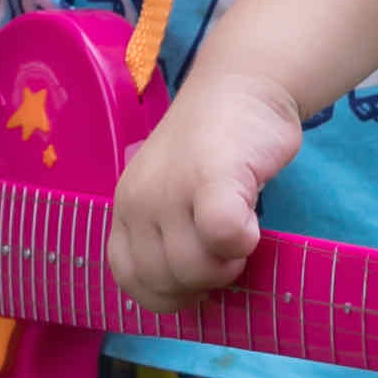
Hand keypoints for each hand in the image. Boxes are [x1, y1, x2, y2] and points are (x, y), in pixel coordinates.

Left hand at [109, 57, 302, 310]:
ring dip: (226, 264)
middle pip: (165, 281)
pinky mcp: (214, 175)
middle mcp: (139, 200)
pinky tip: (252, 224)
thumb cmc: (213, 148)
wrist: (241, 84)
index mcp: (125, 209)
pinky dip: (241, 242)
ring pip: (194, 268)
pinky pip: (222, 234)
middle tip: (227, 251)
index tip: (200, 276)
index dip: (170, 292)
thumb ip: (170, 238)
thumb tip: (190, 293)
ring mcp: (173, 187)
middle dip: (203, 283)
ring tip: (240, 234)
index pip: (131, 280)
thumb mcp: (173, 195)